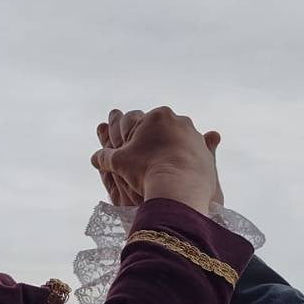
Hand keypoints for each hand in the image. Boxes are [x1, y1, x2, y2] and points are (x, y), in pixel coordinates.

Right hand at [92, 106, 220, 214]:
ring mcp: (196, 137)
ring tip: (161, 174)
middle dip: (154, 146)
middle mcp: (181, 120)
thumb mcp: (119, 162)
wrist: (179, 188)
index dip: (133, 141)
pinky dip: (187, 165)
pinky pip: (195, 158)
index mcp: (159, 115)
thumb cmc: (145, 170)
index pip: (142, 124)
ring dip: (171, 155)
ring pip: (180, 144)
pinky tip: (178, 177)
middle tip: (145, 165)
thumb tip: (95, 157)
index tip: (131, 155)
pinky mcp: (208, 153)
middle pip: (163, 133)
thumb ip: (106, 156)